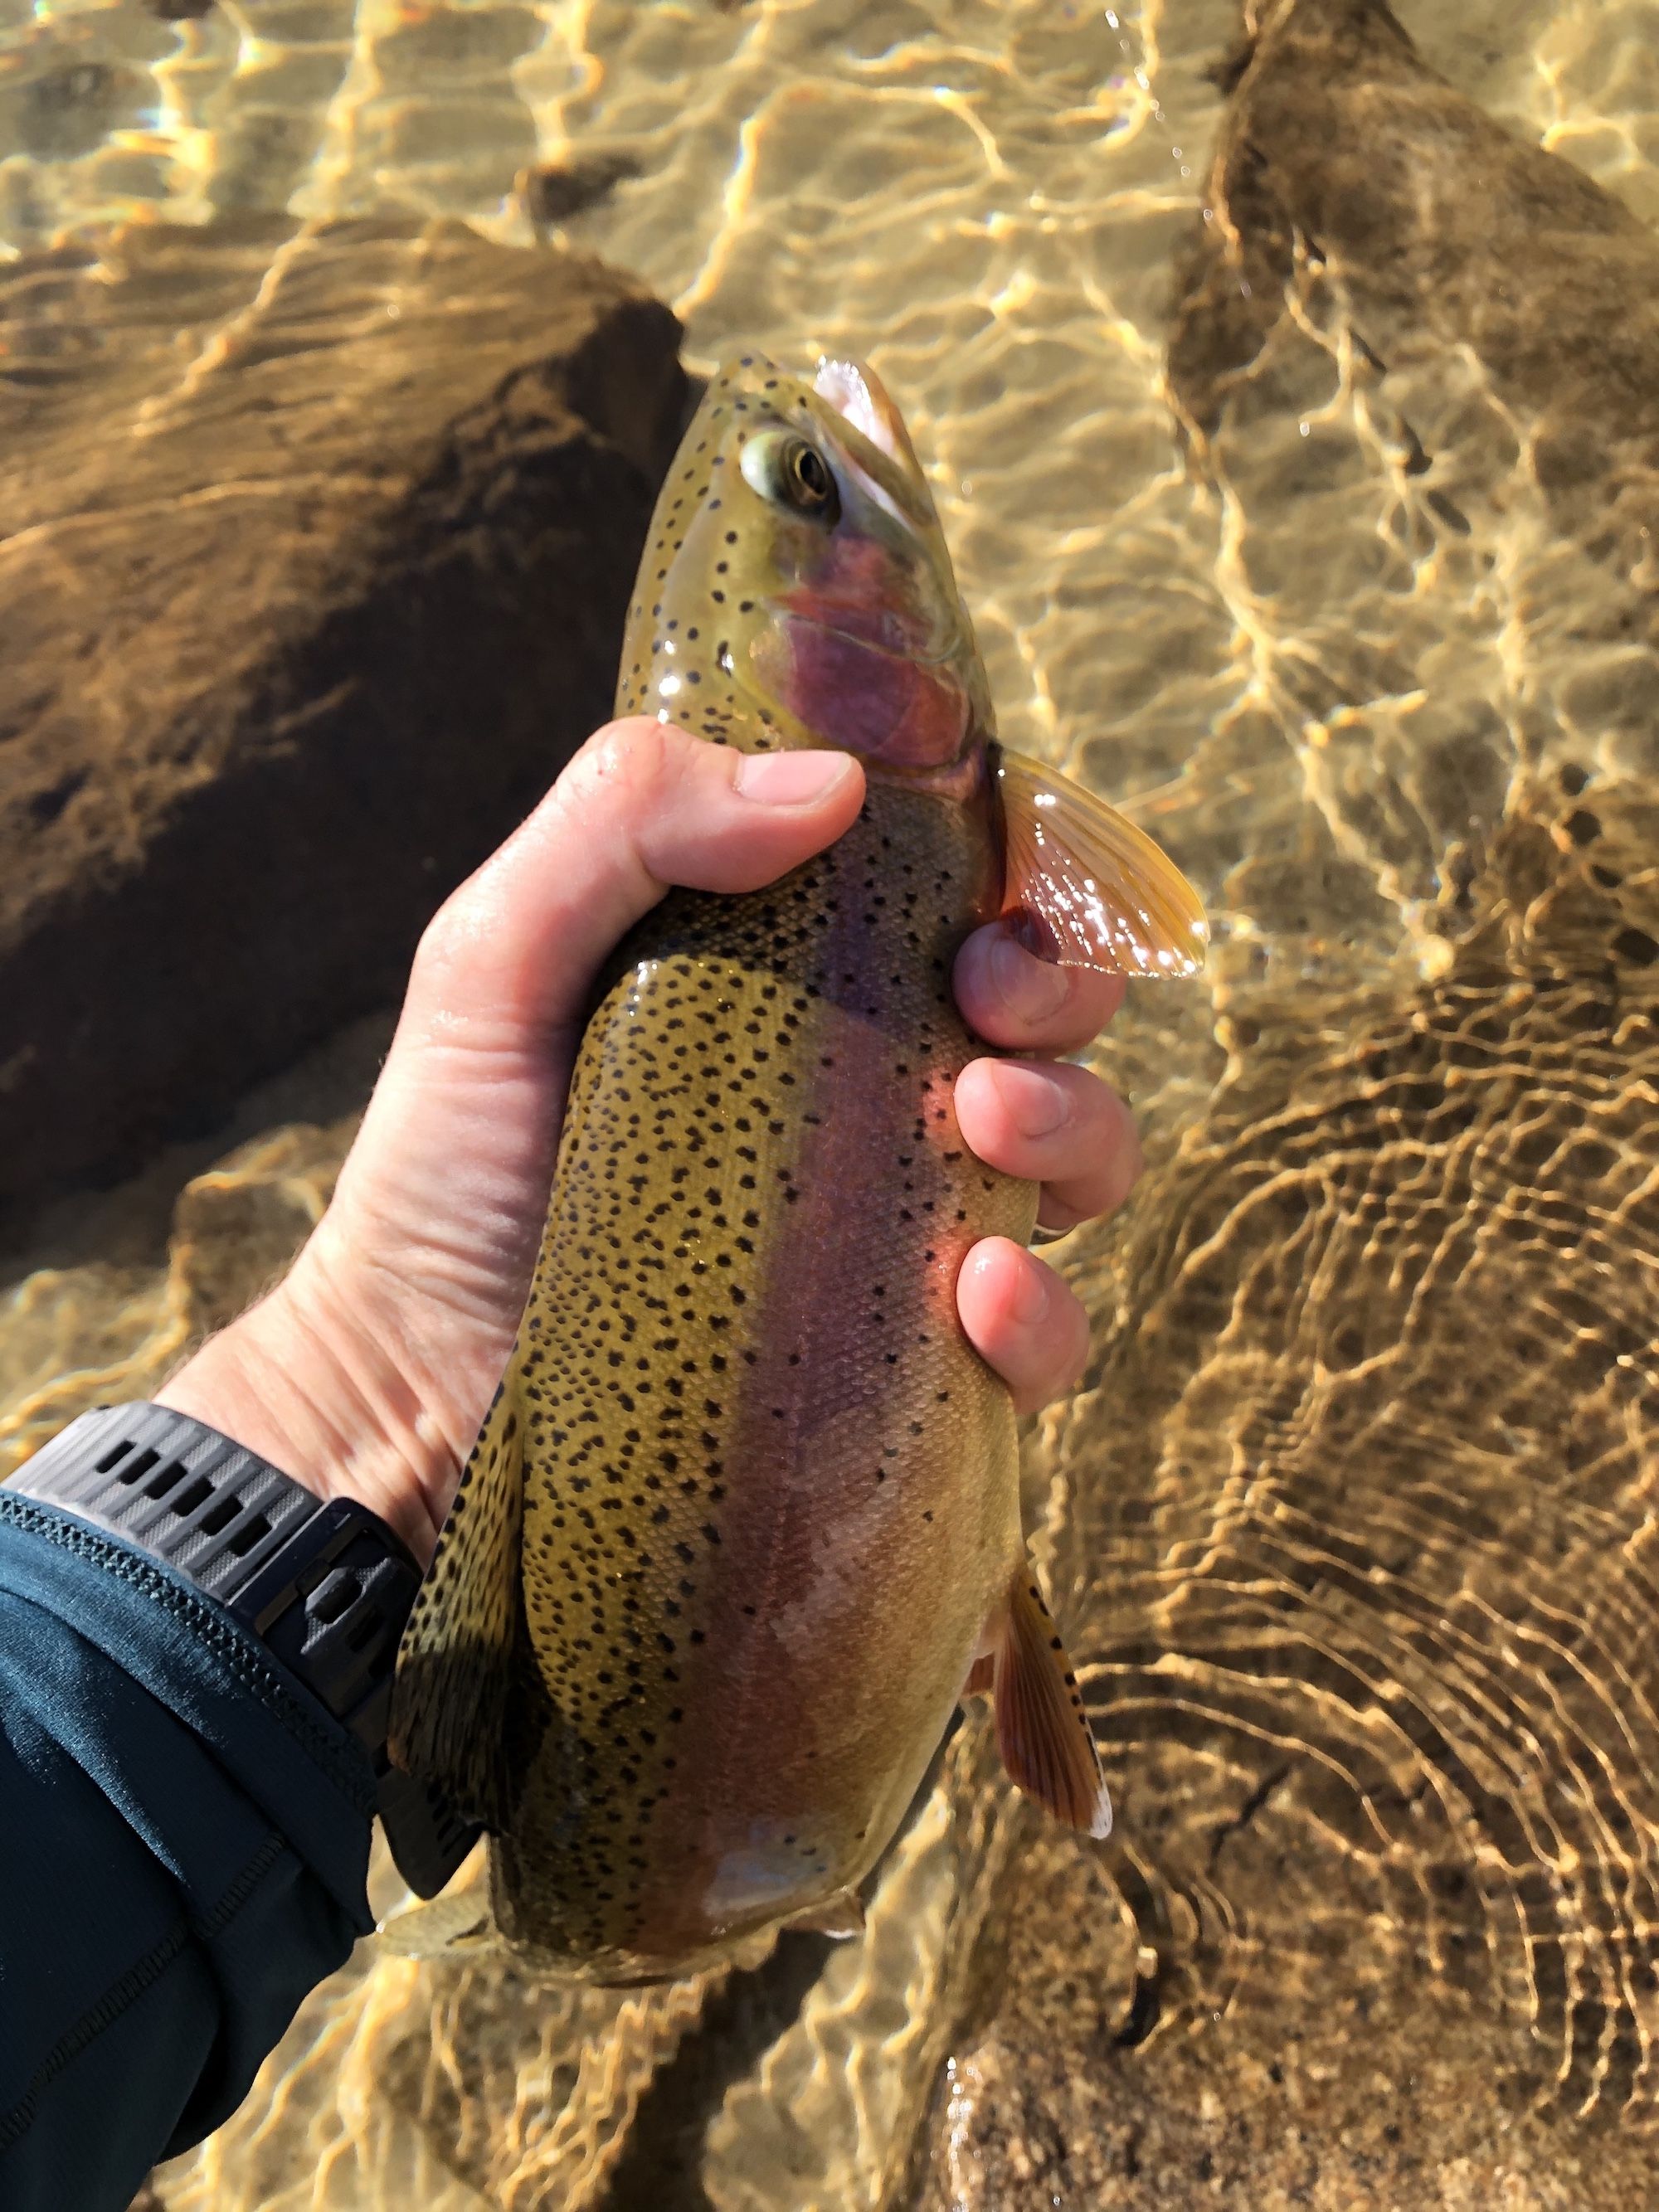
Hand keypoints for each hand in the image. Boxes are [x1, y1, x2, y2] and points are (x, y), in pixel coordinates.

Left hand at [158, 721, 1140, 1561]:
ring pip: (1079, 1161)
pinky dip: (1047, 1314)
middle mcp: (871, 1095)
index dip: (1016, 871)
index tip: (978, 894)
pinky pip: (1038, 1344)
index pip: (962, 893)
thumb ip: (621, 826)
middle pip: (1046, 1017)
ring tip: (985, 1127)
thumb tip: (831, 782)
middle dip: (1058, 992)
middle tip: (985, 1007)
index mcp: (800, 979)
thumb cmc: (447, 1167)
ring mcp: (901, 1234)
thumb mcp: (494, 964)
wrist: (407, 1392)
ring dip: (1076, 1126)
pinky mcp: (908, 1371)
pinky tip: (981, 1294)